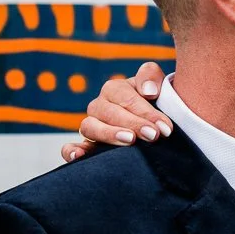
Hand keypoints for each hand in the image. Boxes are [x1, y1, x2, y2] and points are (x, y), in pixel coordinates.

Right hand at [60, 62, 175, 162]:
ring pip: (90, 127)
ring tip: (129, 141)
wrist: (154, 123)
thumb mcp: (157, 85)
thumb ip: (151, 76)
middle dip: (133, 124)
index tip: (164, 127)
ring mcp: (91, 126)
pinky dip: (71, 151)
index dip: (146, 112)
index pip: (126, 98)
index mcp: (114, 89)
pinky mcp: (88, 146)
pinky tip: (77, 157)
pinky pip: (70, 148)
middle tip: (153, 135)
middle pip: (109, 113)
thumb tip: (148, 91)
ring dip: (109, 134)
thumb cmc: (156, 103)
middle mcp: (99, 107)